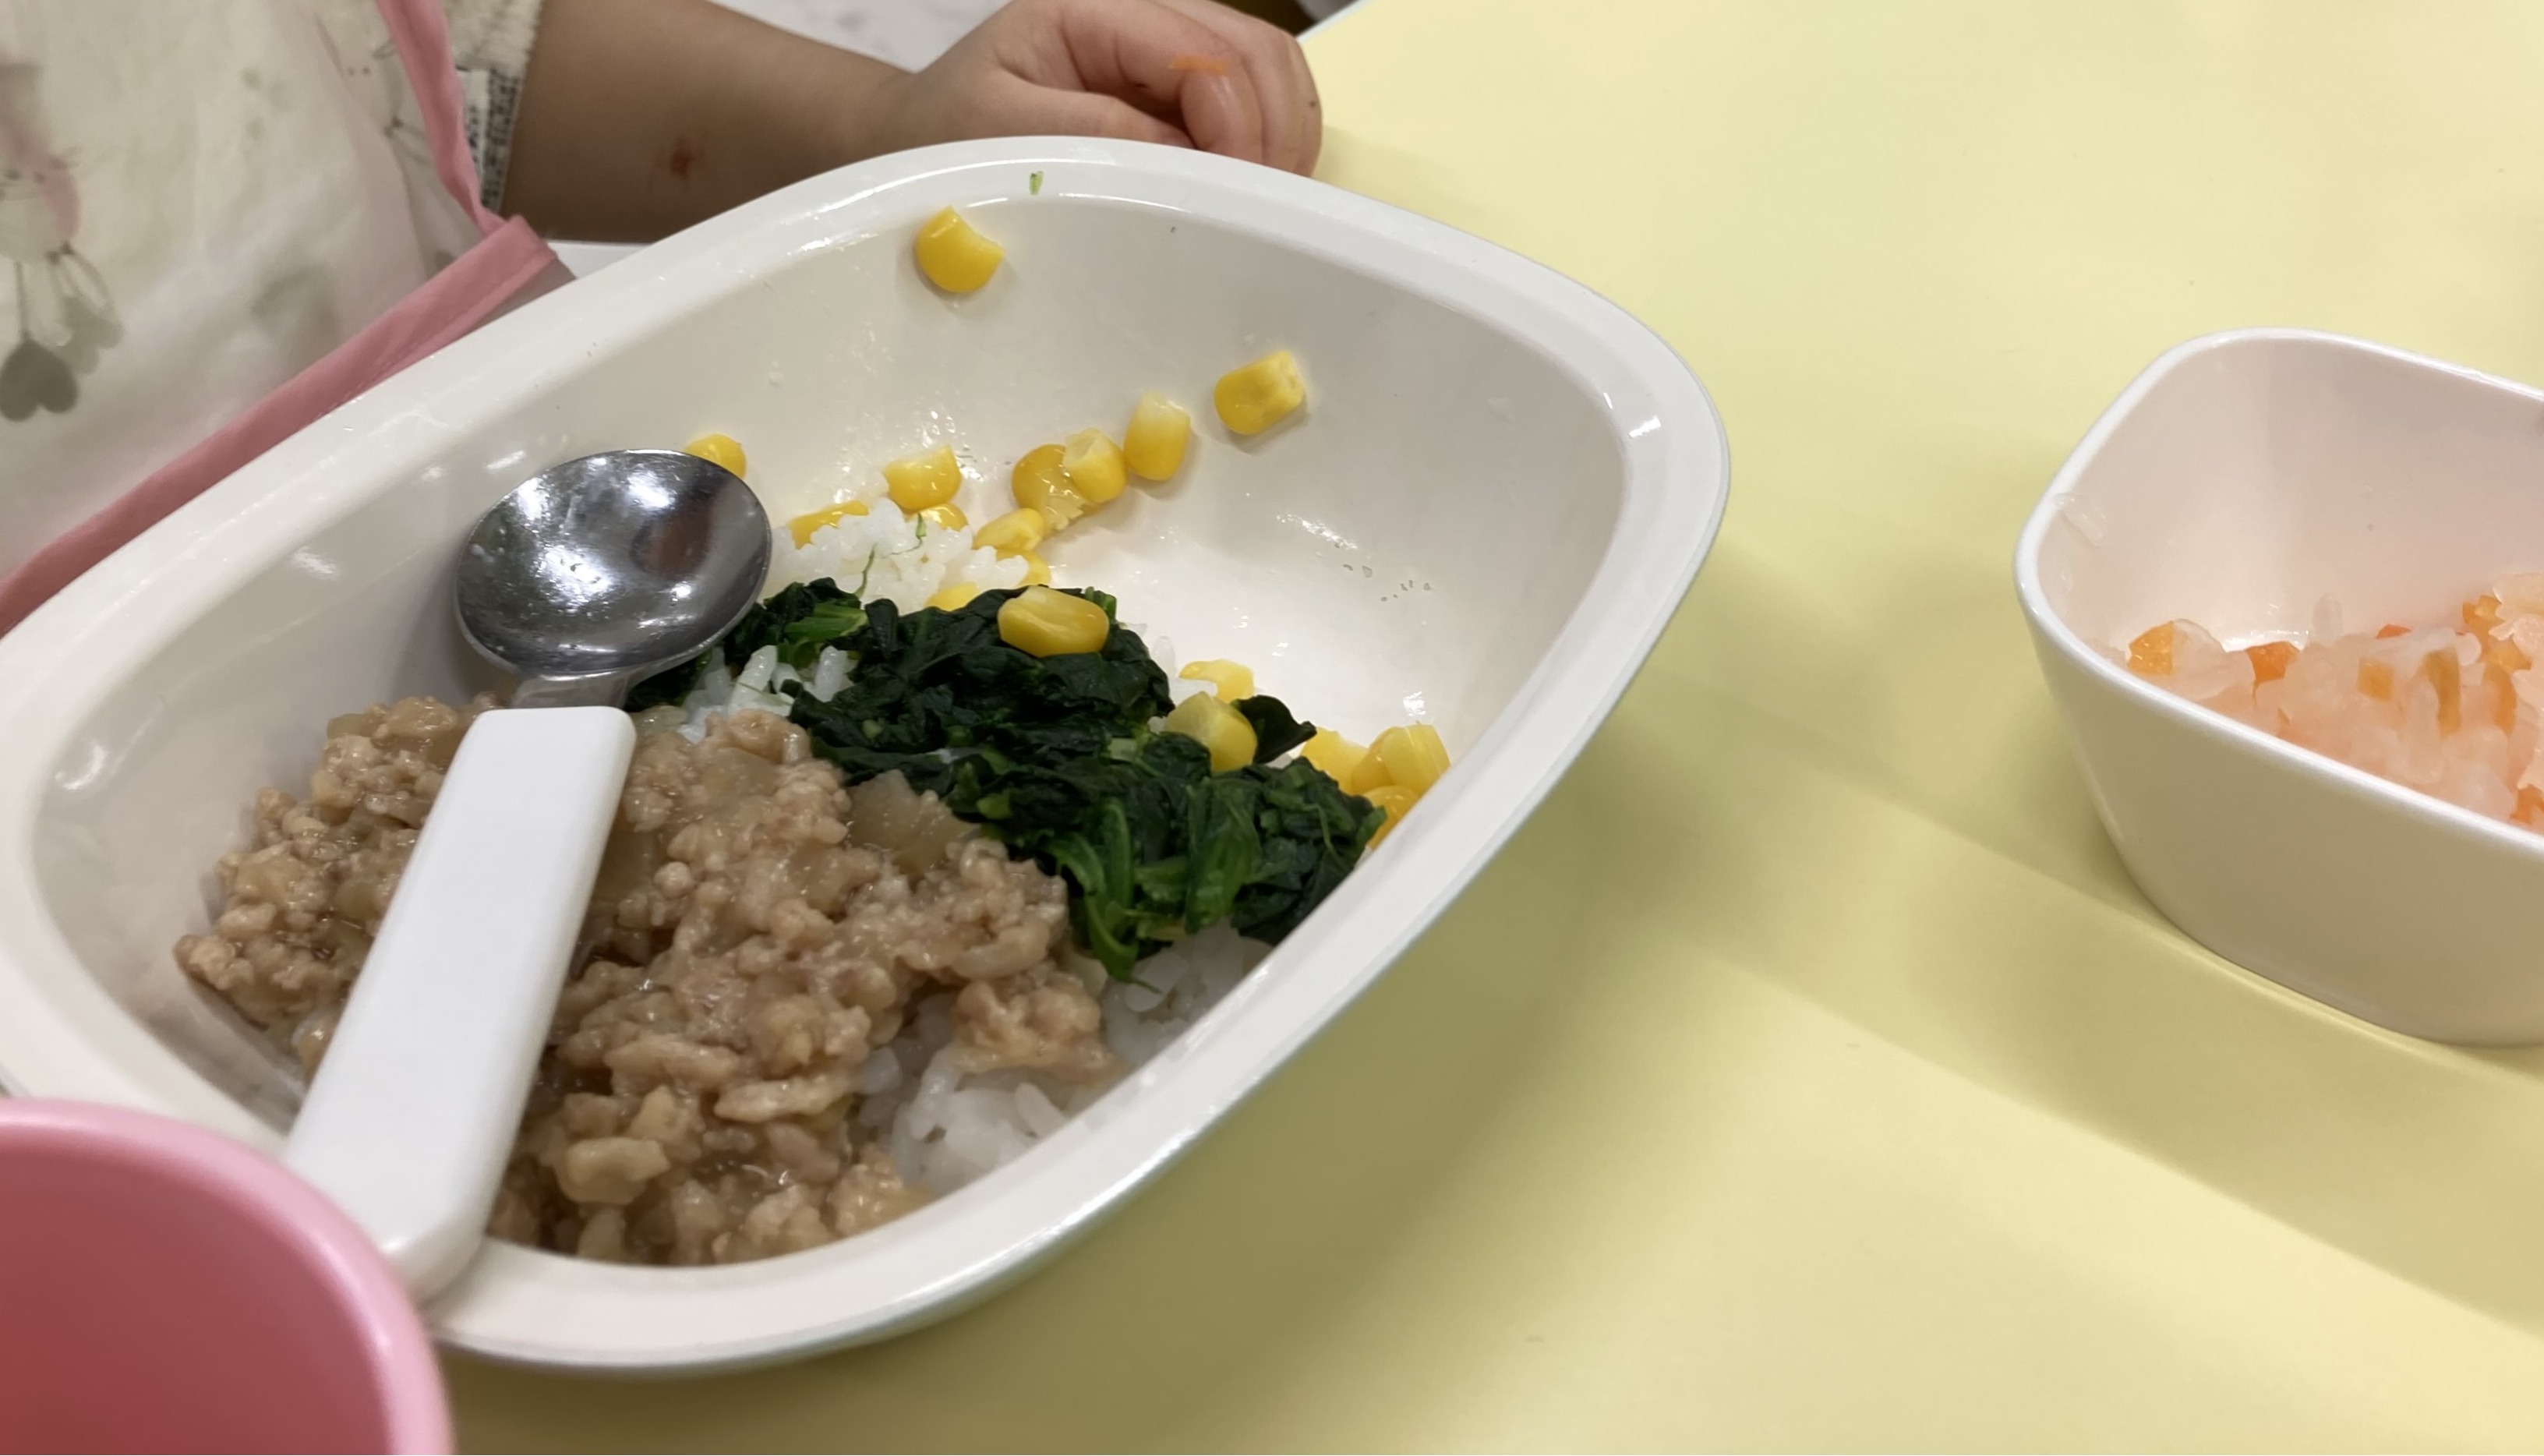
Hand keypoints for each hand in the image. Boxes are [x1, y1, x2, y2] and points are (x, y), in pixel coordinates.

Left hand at [874, 0, 1322, 175]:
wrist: (928, 132)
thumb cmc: (952, 132)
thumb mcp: (1001, 134)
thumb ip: (1094, 136)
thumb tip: (1186, 158)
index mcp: (1092, 10)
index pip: (1203, 52)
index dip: (1236, 125)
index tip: (1234, 196)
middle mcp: (1142, 14)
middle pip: (1255, 50)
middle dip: (1273, 132)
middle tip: (1259, 210)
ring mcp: (1170, 44)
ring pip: (1271, 68)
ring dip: (1283, 137)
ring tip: (1258, 204)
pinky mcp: (1184, 81)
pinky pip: (1260, 96)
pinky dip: (1272, 140)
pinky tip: (1250, 187)